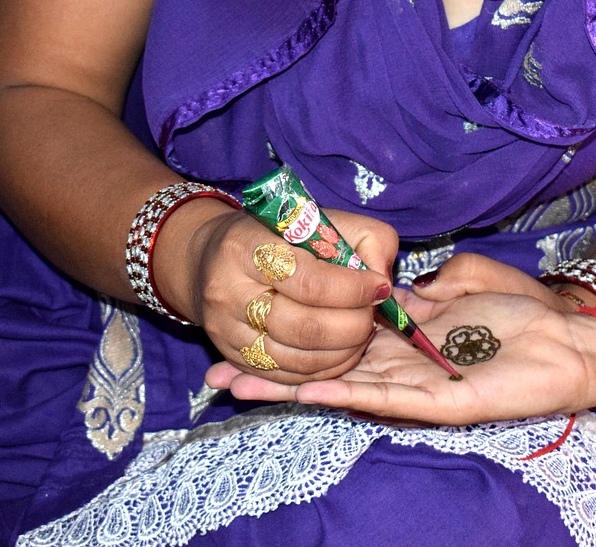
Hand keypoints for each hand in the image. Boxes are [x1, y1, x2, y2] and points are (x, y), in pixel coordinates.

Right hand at [172, 202, 398, 384]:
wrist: (213, 257)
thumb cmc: (279, 235)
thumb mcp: (322, 219)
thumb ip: (364, 239)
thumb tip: (382, 281)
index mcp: (247, 247)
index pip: (309, 281)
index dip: (352, 290)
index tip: (378, 287)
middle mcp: (228, 292)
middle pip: (304, 328)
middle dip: (352, 327)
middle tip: (372, 316)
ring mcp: (225, 330)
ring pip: (296, 360)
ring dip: (342, 353)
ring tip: (361, 333)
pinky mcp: (231, 356)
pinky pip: (284, 377)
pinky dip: (321, 372)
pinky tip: (341, 353)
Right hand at [208, 255, 595, 421]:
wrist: (571, 339)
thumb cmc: (520, 313)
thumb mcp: (461, 286)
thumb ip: (422, 290)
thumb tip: (388, 285)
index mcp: (405, 343)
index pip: (338, 344)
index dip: (294, 341)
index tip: (248, 335)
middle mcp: (403, 370)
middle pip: (326, 374)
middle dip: (273, 375)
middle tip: (215, 377)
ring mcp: (419, 390)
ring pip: (344, 391)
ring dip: (292, 391)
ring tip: (241, 388)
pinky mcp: (442, 403)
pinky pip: (388, 399)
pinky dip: (346, 396)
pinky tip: (307, 393)